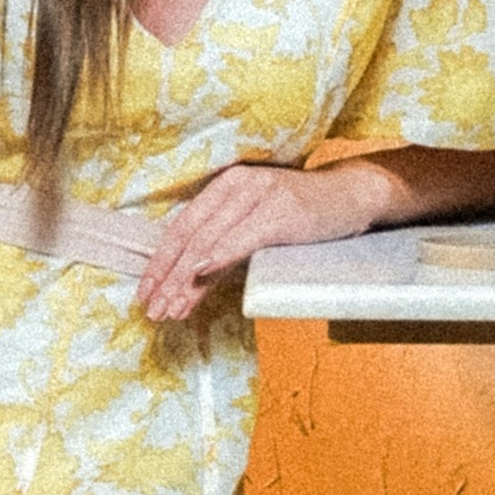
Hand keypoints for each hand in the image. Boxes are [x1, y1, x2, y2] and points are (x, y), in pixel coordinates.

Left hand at [138, 162, 369, 325]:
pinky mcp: (282, 211)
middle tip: (152, 309)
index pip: (182, 226)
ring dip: (187, 279)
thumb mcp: (255, 227)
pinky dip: (221, 255)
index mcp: (224, 185)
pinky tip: (203, 272)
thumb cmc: (301, 214)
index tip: (144, 293)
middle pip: (191, 236)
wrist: (350, 196)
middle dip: (168, 277)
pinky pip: (244, 237)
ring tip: (172, 308)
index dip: (159, 262)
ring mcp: (260, 195)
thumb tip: (187, 281)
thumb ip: (224, 248)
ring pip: (211, 240)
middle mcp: (237, 184)